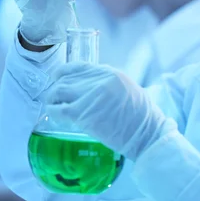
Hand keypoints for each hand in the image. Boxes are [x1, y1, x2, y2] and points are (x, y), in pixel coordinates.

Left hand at [43, 63, 175, 160]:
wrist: (147, 134)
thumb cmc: (141, 116)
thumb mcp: (127, 89)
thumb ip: (108, 84)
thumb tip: (89, 87)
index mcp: (110, 73)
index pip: (78, 66)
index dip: (64, 72)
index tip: (58, 78)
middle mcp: (99, 80)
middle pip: (66, 78)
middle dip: (56, 88)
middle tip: (54, 98)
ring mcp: (90, 95)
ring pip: (59, 91)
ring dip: (52, 99)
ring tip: (53, 106)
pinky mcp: (83, 113)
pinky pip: (59, 109)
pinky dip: (52, 111)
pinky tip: (53, 114)